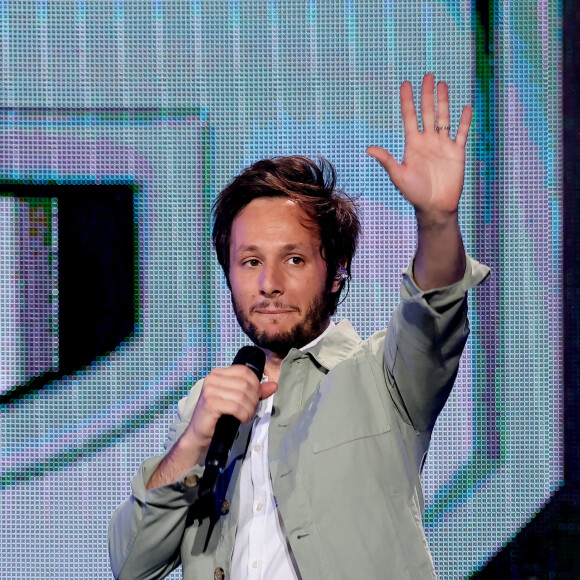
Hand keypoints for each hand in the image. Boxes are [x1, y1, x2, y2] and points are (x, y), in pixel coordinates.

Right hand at [185, 364, 277, 450]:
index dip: (256, 384)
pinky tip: (242, 419)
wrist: (199, 433)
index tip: (256, 396)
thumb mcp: (237, 399)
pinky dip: (243, 414)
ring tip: (246, 416)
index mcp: (218, 373)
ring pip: (242, 396)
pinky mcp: (211, 403)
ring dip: (249, 409)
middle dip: (254, 399)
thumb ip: (255, 391)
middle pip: (245, 384)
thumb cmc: (218, 415)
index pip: (244, 371)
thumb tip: (274, 385)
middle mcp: (212, 378)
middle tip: (251, 410)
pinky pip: (236, 407)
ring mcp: (210, 390)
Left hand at [367, 73, 471, 219]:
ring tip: (443, 84)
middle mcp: (427, 141)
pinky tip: (465, 107)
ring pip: (444, 118)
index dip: (407, 100)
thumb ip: (386, 160)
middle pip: (427, 112)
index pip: (409, 117)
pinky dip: (464, 121)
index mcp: (413, 144)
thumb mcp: (398, 176)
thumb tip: (369, 149)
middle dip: (427, 94)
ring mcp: (442, 145)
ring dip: (444, 101)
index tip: (406, 83)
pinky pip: (461, 133)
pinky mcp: (456, 152)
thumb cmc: (414, 193)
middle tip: (427, 75)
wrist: (435, 206)